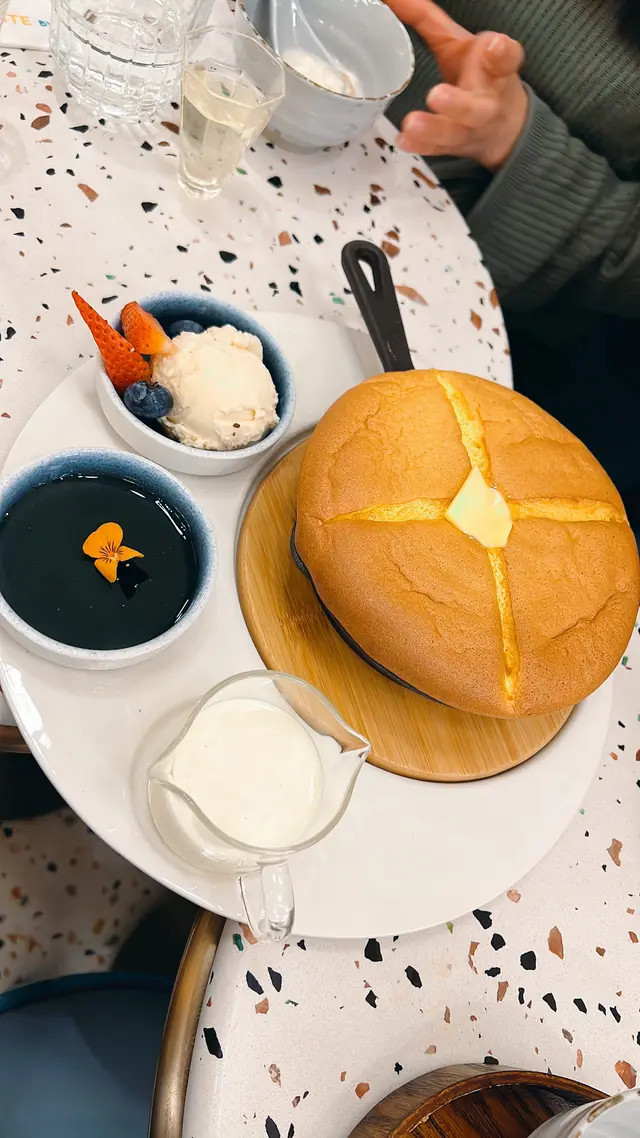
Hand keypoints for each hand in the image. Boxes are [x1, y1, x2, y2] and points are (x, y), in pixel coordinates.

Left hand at [385, 0, 527, 170]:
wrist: (503, 129)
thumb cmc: (476, 76)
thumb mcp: (456, 43)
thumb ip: (425, 18)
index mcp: (495, 70)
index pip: (506, 59)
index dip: (502, 52)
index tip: (495, 45)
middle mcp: (486, 101)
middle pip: (475, 106)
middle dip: (457, 103)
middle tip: (437, 95)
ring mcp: (469, 129)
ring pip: (454, 132)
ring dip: (433, 129)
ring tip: (411, 123)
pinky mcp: (454, 147)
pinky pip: (437, 150)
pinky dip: (421, 146)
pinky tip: (404, 140)